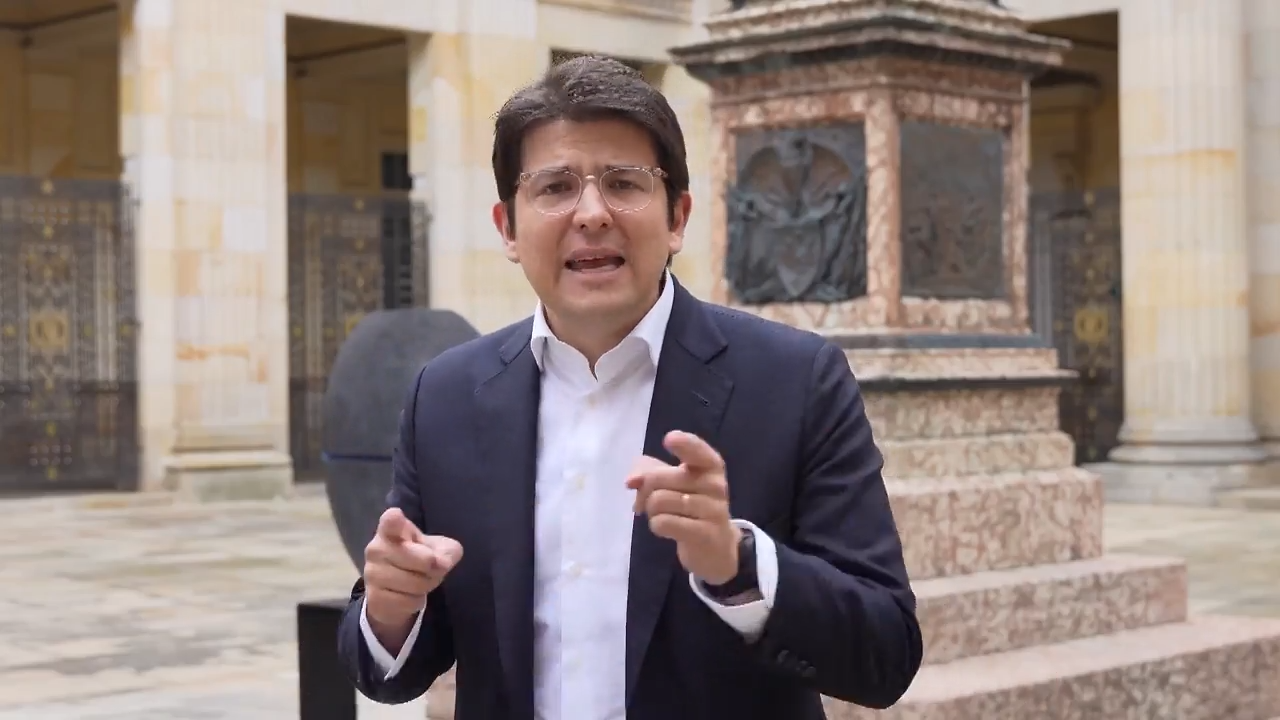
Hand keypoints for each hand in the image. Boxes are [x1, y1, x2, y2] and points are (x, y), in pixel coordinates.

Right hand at [363, 508, 462, 629]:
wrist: (393, 591)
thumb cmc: (417, 558)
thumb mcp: (438, 549)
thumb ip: (446, 551)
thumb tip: (442, 562)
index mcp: (391, 530)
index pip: (390, 521)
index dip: (394, 519)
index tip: (396, 516)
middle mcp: (376, 548)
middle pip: (425, 560)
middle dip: (435, 568)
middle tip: (430, 568)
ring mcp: (372, 574)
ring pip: (417, 584)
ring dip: (426, 586)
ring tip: (419, 581)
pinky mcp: (373, 598)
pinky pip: (409, 602)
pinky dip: (416, 602)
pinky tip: (407, 596)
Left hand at [626, 430, 741, 584]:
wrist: (716, 546)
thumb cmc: (691, 505)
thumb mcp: (674, 482)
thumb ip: (648, 471)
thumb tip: (631, 481)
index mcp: (710, 465)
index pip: (696, 450)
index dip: (683, 443)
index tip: (669, 439)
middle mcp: (715, 484)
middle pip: (658, 478)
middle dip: (646, 491)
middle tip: (651, 502)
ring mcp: (713, 510)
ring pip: (658, 501)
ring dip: (651, 510)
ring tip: (662, 515)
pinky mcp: (705, 534)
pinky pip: (663, 522)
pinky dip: (656, 525)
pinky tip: (667, 528)